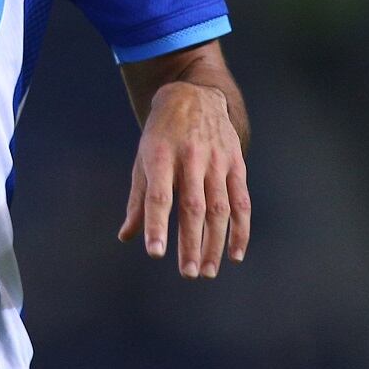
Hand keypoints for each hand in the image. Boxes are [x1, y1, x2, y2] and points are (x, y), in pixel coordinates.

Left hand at [117, 80, 250, 277]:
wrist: (193, 95)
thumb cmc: (161, 135)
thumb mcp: (143, 159)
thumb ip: (137, 200)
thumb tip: (126, 236)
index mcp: (160, 156)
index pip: (159, 196)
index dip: (158, 225)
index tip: (155, 252)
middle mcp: (190, 158)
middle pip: (193, 206)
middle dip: (190, 243)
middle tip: (188, 273)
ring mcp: (216, 160)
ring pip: (219, 208)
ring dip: (215, 243)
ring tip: (207, 270)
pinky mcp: (235, 163)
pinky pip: (241, 201)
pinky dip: (241, 229)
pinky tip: (235, 254)